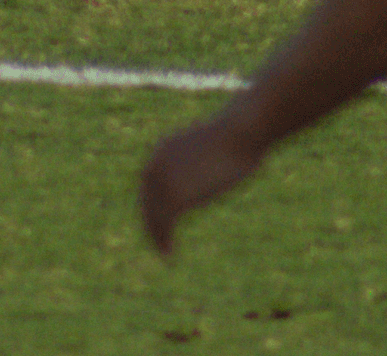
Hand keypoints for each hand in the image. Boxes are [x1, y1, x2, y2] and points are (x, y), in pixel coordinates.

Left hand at [137, 114, 263, 256]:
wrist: (239, 132)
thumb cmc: (236, 134)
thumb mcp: (215, 146)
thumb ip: (207, 159)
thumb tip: (216, 163)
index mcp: (163, 149)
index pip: (148, 183)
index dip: (151, 202)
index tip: (157, 218)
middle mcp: (157, 164)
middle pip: (147, 200)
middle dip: (150, 221)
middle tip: (157, 240)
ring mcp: (164, 180)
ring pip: (154, 215)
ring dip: (156, 235)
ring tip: (163, 251)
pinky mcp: (176, 196)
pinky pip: (164, 223)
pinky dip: (163, 240)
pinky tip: (168, 253)